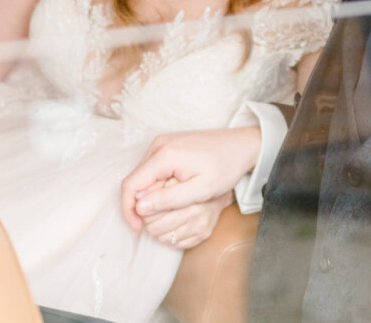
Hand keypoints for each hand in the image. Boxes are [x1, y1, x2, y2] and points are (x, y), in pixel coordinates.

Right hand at [120, 126, 260, 231]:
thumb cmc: (226, 166)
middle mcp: (158, 145)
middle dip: (140, 204)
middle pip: (135, 180)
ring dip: (148, 195)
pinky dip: (156, 185)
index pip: (131, 184)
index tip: (137, 228)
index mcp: (164, 154)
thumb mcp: (201, 189)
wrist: (242, 145)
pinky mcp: (168, 145)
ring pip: (143, 175)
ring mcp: (162, 143)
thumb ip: (169, 199)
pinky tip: (172, 195)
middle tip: (156, 221)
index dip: (129, 209)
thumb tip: (140, 207)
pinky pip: (152, 169)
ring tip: (168, 208)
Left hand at [142, 184, 232, 249]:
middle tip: (151, 210)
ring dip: (157, 228)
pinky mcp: (203, 235)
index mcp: (185, 192)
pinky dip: (168, 236)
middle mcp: (195, 210)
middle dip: (148, 218)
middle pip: (153, 226)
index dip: (140, 207)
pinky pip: (173, 243)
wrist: (217, 183)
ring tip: (162, 217)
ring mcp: (200, 224)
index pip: (150, 209)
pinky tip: (172, 224)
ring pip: (160, 237)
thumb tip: (135, 198)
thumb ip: (154, 185)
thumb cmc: (190, 177)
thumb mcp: (172, 174)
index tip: (140, 204)